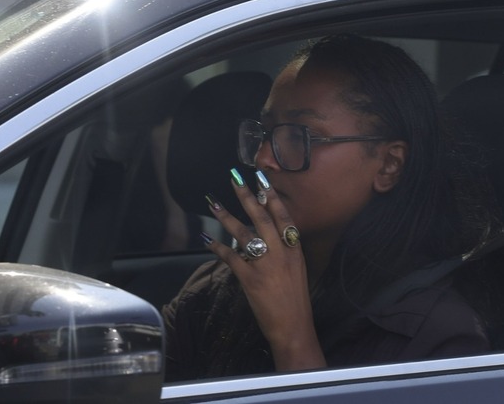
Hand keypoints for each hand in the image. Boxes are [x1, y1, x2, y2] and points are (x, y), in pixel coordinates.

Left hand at [202, 169, 326, 371]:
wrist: (293, 325)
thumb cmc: (295, 299)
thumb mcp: (296, 268)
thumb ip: (284, 250)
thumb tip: (267, 234)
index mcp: (293, 248)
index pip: (282, 216)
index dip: (270, 196)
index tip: (260, 178)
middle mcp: (280, 252)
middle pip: (260, 217)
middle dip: (246, 196)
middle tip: (234, 178)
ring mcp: (265, 264)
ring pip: (243, 233)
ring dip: (225, 216)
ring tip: (213, 202)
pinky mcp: (250, 279)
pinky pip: (231, 258)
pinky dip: (217, 248)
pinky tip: (207, 240)